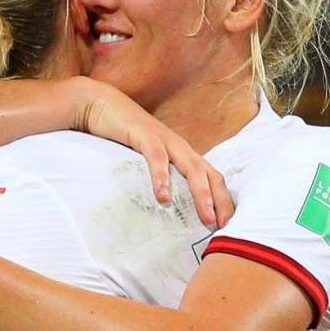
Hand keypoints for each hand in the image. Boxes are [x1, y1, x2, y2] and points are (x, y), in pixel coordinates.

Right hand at [65, 77, 234, 228]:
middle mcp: (181, 148)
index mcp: (184, 154)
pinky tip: (162, 198)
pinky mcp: (146, 135)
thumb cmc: (124, 137)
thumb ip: (159, 178)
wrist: (102, 104)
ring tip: (206, 217)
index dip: (223, 200)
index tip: (227, 225)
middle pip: (210, 175)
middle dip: (220, 201)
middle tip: (223, 226)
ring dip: (202, 194)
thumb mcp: (147, 160)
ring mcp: (165, 140)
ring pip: (192, 168)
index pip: (213, 177)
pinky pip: (158, 158)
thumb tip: (164, 210)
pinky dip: (162, 178)